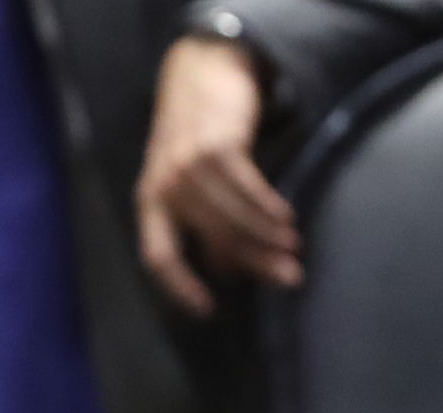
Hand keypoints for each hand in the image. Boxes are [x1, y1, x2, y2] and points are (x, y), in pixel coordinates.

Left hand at [136, 37, 301, 316]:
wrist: (200, 73)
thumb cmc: (196, 136)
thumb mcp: (188, 183)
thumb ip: (203, 223)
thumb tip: (229, 270)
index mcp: (149, 203)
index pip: (158, 257)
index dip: (179, 286)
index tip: (207, 310)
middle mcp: (163, 188)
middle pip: (208, 238)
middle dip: (250, 261)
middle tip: (286, 278)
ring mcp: (187, 166)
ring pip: (231, 216)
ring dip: (266, 237)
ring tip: (293, 249)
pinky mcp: (217, 146)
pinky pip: (247, 188)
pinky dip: (269, 207)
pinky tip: (286, 218)